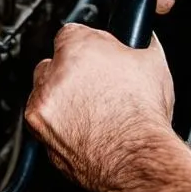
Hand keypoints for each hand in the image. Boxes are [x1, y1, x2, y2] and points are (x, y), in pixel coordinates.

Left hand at [25, 24, 174, 191]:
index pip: (71, 32)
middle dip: (69, 72)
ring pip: (43, 90)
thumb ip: (137, 45)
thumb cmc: (144, 116)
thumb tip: (140, 38)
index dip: (86, 45)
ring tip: (89, 112)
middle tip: (94, 87)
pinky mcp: (37, 127)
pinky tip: (81, 128)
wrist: (136, 159)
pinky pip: (40, 118)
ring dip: (60, 98)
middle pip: (53, 62)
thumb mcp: (153, 65)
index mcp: (79, 48)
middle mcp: (54, 71)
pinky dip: (55, 123)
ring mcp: (42, 100)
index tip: (94, 56)